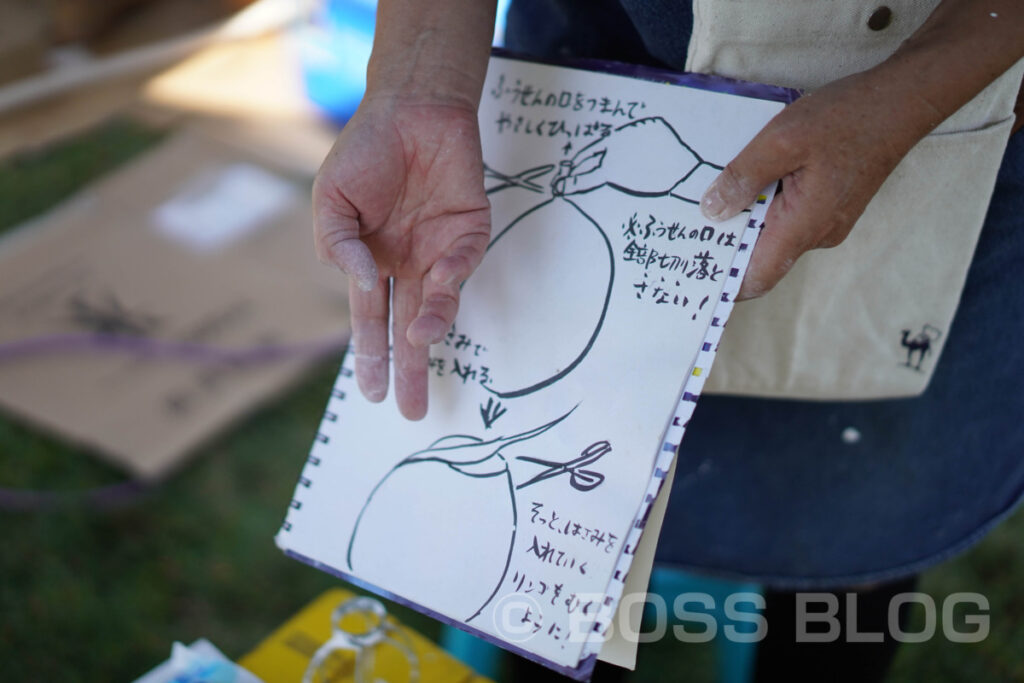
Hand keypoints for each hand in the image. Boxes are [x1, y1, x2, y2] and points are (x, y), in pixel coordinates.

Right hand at [314, 96, 490, 419]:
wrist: (410, 108)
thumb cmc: (366, 153)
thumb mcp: (331, 201)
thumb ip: (338, 246)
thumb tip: (364, 285)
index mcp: (373, 263)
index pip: (372, 320)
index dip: (372, 356)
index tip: (373, 394)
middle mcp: (407, 265)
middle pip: (407, 327)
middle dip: (410, 369)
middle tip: (411, 411)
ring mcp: (439, 251)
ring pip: (438, 304)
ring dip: (430, 329)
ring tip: (420, 344)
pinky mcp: (470, 231)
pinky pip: (462, 265)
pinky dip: (449, 281)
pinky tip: (436, 290)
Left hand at [700, 69, 932, 299]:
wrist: (902, 101)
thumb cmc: (847, 117)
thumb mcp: (783, 139)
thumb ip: (744, 177)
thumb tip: (712, 211)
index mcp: (805, 226)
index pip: (757, 277)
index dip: (724, 282)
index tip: (693, 273)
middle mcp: (818, 234)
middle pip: (761, 257)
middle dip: (727, 245)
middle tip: (686, 228)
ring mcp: (826, 222)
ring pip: (774, 235)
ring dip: (746, 220)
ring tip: (711, 199)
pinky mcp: (829, 207)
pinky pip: (788, 218)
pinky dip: (764, 206)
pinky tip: (746, 182)